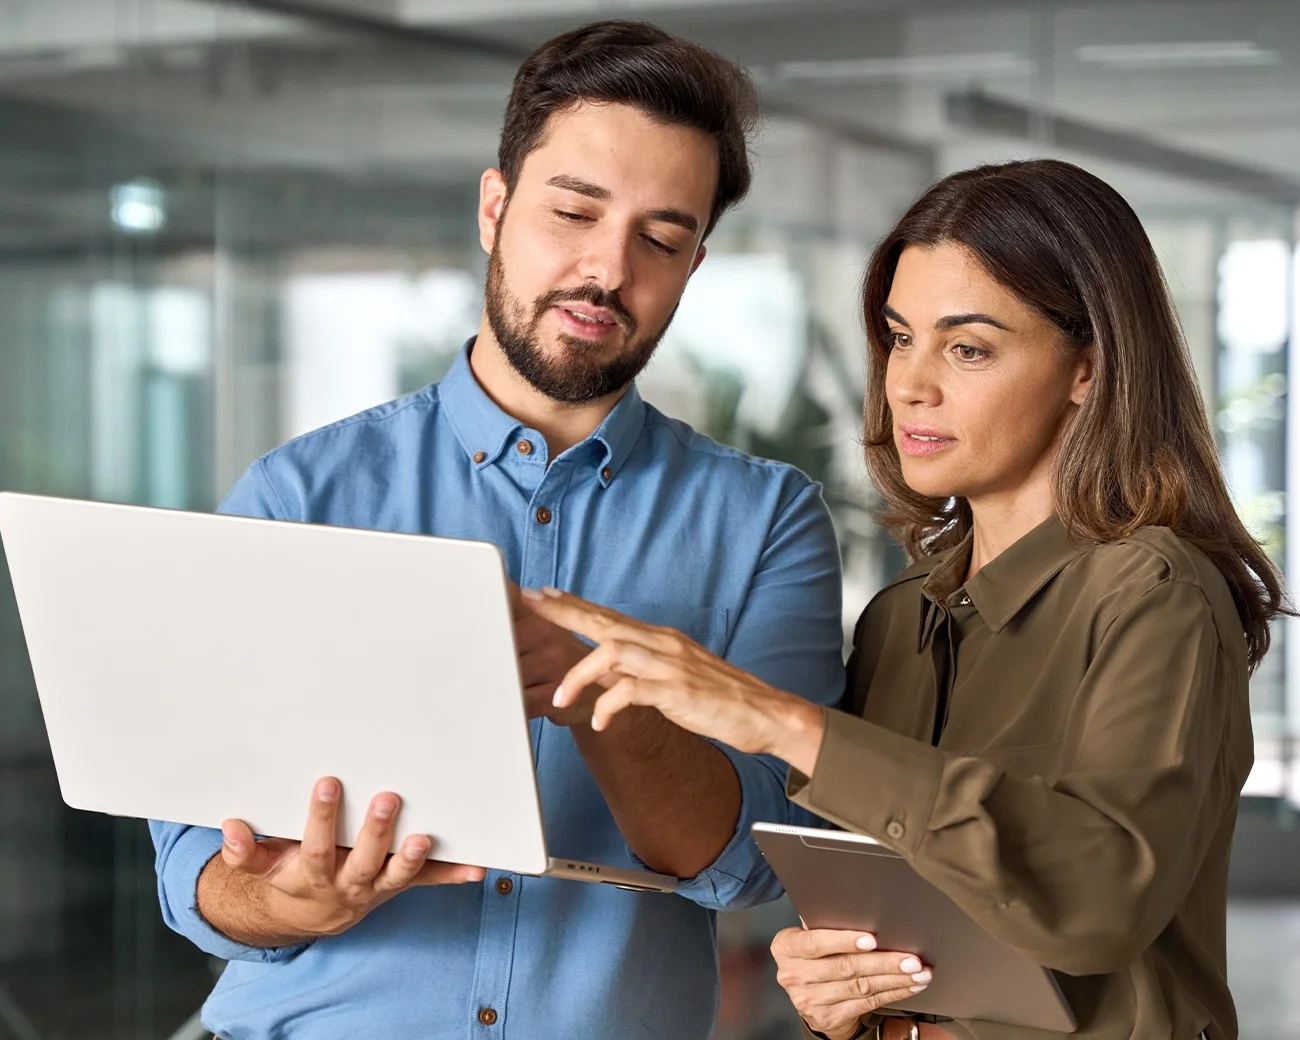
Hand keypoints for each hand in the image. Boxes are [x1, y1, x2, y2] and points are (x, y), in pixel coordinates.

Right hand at [217, 777, 485, 938]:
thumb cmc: (290, 873)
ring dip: (413, 858)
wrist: (312, 912)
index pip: (316, 846)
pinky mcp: (400, 884)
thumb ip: (246, 850)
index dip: (320, 817)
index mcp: (313, 873)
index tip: (327, 782)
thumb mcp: (262, 866)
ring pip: (397, 875)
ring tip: (425, 838)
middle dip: (375, 831)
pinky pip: (428, 882)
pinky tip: (477, 866)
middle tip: (388, 798)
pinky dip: (453, 874)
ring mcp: (378, 886)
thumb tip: (230, 828)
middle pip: (362, 860)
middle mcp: (348, 883)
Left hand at [520, 587, 824, 772]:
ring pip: (613, 651)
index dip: (575, 604)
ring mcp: (671, 665)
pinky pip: (632, 690)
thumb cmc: (719, 699)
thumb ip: (639, 671)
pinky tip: (600, 722)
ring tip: (560, 696)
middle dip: (564, 612)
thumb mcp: (673, 677)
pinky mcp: (678, 691)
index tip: (544, 594)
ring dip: (580, 673)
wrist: (766, 713)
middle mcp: (663, 644)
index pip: (610, 615)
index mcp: (661, 639)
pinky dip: (609, 705)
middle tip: (531, 604)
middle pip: (605, 621)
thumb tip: (604, 673)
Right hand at [771, 927, 931, 1039]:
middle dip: (883, 962)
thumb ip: (823, 924)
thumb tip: (855, 907)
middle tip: (910, 958)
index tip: (871, 939)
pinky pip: (867, 1003)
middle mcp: (794, 974)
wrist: (809, 997)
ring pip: (860, 987)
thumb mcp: (808, 937)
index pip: (815, 942)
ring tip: (917, 972)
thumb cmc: (814, 955)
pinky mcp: (828, 1017)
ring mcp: (810, 999)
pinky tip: (908, 986)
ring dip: (894, 979)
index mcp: (786, 947)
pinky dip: (892, 994)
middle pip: (845, 967)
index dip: (844, 941)